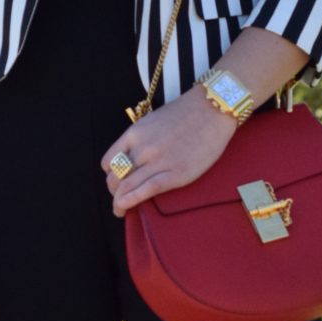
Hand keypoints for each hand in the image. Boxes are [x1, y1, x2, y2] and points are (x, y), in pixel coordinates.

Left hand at [100, 86, 236, 215]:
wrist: (212, 110)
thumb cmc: (186, 113)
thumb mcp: (154, 121)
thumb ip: (142, 139)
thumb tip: (134, 156)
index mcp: (135, 134)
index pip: (109, 161)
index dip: (109, 175)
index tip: (115, 182)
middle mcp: (142, 148)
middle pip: (115, 177)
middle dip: (113, 192)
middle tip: (118, 199)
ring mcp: (158, 161)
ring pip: (126, 186)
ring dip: (119, 202)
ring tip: (119, 210)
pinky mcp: (175, 174)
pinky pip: (146, 190)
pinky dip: (130, 201)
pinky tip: (125, 207)